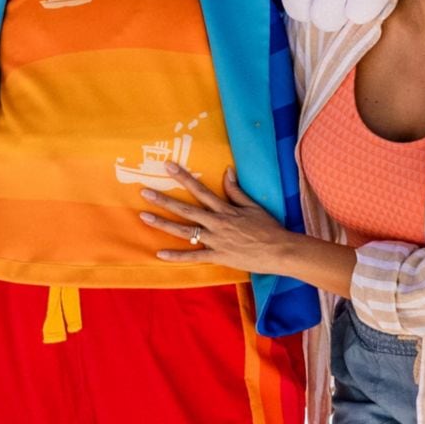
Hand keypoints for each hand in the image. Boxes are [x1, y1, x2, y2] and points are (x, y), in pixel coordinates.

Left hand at [139, 162, 298, 274]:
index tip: (168, 166)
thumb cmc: (268, 228)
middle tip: (144, 192)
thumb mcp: (253, 206)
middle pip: (185, 209)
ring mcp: (215, 240)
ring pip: (184, 231)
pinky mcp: (217, 256)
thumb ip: (236, 190)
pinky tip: (159, 254)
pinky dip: (176, 256)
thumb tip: (227, 171)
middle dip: (164, 200)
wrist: (280, 251)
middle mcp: (216, 223)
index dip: (183, 177)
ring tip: (144, 216)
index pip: (200, 189)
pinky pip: (193, 256)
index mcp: (224, 209)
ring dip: (163, 224)